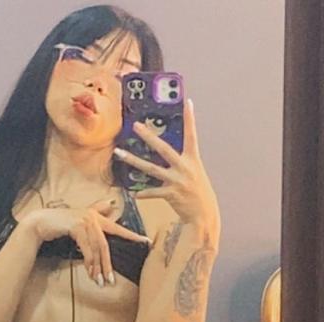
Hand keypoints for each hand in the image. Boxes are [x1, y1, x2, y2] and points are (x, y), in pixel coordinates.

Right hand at [21, 197, 151, 285]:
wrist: (41, 222)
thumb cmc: (60, 222)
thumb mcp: (80, 219)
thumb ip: (97, 212)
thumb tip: (111, 204)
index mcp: (97, 216)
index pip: (118, 228)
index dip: (132, 236)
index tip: (147, 242)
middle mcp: (93, 217)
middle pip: (106, 244)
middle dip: (109, 264)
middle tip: (112, 280)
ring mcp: (85, 221)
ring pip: (97, 249)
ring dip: (98, 267)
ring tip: (100, 281)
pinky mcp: (77, 226)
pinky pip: (87, 249)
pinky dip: (89, 262)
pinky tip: (90, 272)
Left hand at [113, 98, 219, 232]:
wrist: (204, 216)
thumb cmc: (199, 194)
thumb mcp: (196, 174)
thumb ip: (183, 164)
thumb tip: (169, 157)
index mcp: (193, 161)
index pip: (191, 135)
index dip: (190, 119)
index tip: (187, 103)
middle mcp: (185, 168)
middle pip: (163, 148)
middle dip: (148, 136)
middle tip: (135, 125)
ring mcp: (177, 181)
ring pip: (150, 168)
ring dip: (133, 160)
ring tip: (119, 152)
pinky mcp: (171, 194)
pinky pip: (152, 192)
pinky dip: (143, 193)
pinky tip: (135, 193)